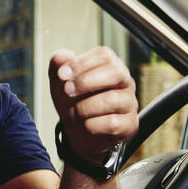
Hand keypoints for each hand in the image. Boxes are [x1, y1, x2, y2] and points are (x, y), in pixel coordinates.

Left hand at [49, 47, 138, 163]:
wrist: (77, 133)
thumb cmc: (73, 101)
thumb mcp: (60, 82)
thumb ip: (58, 66)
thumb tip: (61, 56)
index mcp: (110, 66)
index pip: (105, 55)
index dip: (81, 64)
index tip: (62, 75)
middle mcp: (124, 82)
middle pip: (116, 73)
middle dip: (85, 81)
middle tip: (67, 91)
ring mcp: (130, 103)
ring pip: (112, 100)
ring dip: (85, 107)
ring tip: (75, 112)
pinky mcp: (130, 125)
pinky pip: (113, 123)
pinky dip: (92, 125)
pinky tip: (86, 125)